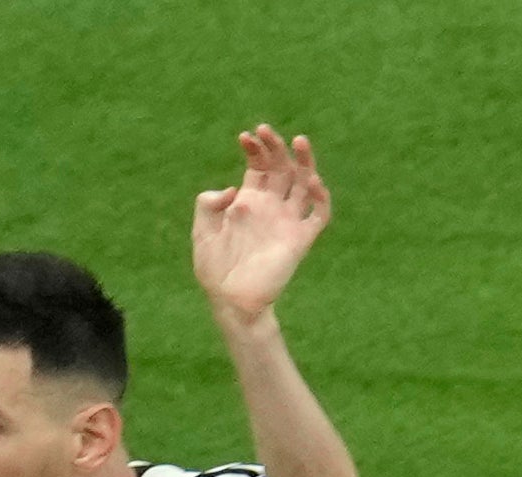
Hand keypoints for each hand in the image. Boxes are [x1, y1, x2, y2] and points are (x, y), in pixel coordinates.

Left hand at [193, 124, 331, 323]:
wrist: (230, 301)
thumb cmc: (214, 270)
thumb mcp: (201, 233)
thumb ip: (208, 205)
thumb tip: (232, 189)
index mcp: (249, 202)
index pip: (259, 167)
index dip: (256, 149)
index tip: (246, 136)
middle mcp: (271, 207)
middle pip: (282, 168)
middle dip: (276, 147)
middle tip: (265, 130)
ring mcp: (288, 221)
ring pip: (305, 183)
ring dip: (305, 161)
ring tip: (298, 140)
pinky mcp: (301, 239)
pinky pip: (318, 214)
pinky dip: (320, 197)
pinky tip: (312, 181)